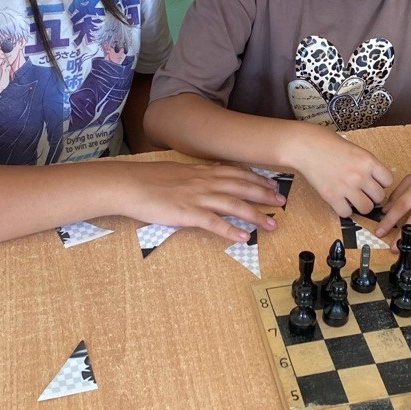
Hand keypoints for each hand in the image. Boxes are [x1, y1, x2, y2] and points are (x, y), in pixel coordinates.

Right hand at [121, 163, 284, 241]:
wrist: (129, 184)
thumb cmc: (147, 179)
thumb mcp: (176, 172)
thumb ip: (194, 176)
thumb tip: (206, 177)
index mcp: (201, 172)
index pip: (236, 173)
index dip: (256, 179)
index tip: (272, 184)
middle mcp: (204, 182)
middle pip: (241, 187)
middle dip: (264, 195)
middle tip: (282, 202)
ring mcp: (197, 198)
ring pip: (234, 205)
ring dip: (256, 215)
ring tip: (272, 224)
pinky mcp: (187, 214)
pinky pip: (214, 223)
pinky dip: (231, 230)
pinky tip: (244, 237)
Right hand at [291, 124, 392, 217]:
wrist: (304, 145)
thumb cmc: (326, 142)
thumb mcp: (354, 148)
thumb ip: (365, 163)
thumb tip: (372, 178)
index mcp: (368, 160)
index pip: (388, 181)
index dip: (381, 183)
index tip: (373, 183)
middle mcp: (360, 175)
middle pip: (379, 197)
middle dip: (372, 196)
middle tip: (363, 192)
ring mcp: (346, 187)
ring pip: (366, 208)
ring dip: (360, 205)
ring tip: (352, 199)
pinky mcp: (332, 196)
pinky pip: (346, 213)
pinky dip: (344, 210)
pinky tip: (340, 202)